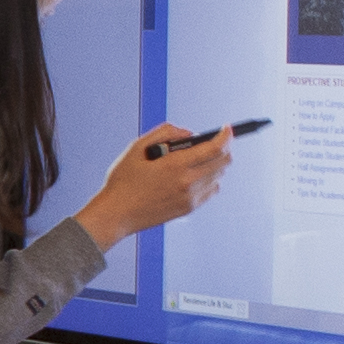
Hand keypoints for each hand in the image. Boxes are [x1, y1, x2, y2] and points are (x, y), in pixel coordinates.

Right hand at [78, 125, 237, 246]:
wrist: (116, 214)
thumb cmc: (123, 181)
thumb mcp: (136, 147)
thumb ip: (165, 133)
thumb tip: (188, 133)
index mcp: (175, 165)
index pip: (215, 148)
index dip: (225, 135)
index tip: (227, 129)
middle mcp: (188, 182)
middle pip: (224, 161)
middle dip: (224, 147)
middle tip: (215, 141)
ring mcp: (190, 197)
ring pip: (219, 175)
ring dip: (215, 163)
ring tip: (200, 158)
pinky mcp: (189, 208)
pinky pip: (212, 190)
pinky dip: (210, 179)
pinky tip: (195, 175)